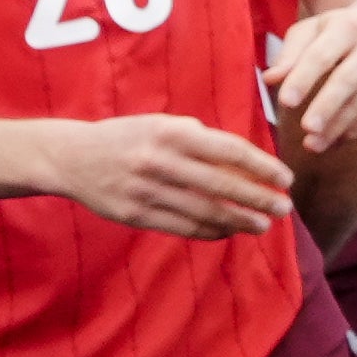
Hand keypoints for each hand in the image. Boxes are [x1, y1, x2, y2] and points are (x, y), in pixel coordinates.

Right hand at [51, 111, 292, 237]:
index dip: (264, 167)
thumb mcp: (163, 124)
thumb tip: (249, 164)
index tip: (286, 179)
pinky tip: (229, 232)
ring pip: (205, 212)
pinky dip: (211, 232)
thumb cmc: (129, 137)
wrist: (70, 156)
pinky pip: (183, 227)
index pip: (231, 152)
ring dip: (240, 221)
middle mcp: (160, 161)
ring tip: (263, 225)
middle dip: (260, 199)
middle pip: (223, 186)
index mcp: (172, 132)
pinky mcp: (135, 215)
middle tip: (285, 208)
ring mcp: (146, 190)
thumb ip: (202, 140)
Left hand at [261, 0, 356, 154]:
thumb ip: (290, 55)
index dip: (303, 79)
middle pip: (349, 80)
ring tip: (314, 144)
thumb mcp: (312, 30)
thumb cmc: (340, 28)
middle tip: (306, 130)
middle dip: (326, 107)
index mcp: (349, 25)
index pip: (322, 55)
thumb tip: (269, 79)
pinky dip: (356, 127)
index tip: (285, 102)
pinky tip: (337, 140)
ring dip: (338, 126)